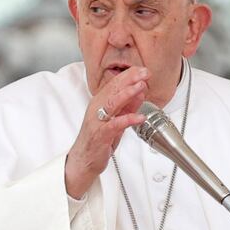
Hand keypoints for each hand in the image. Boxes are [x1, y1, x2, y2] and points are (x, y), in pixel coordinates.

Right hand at [65, 67, 148, 197]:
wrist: (84, 160)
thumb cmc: (99, 139)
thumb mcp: (117, 119)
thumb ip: (128, 106)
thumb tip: (140, 91)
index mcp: (100, 102)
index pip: (115, 84)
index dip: (129, 75)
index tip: (143, 70)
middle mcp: (97, 108)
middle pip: (113, 89)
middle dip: (130, 79)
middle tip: (145, 72)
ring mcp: (98, 121)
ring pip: (112, 102)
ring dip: (127, 93)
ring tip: (141, 87)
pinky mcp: (101, 134)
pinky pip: (115, 124)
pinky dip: (128, 119)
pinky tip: (139, 117)